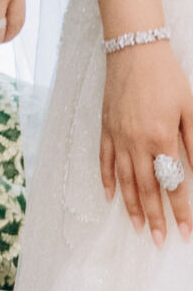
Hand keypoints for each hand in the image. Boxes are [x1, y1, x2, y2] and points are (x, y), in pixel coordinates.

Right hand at [101, 39, 192, 243]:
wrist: (134, 49)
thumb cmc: (167, 77)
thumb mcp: (190, 109)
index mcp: (162, 138)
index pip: (173, 184)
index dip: (181, 211)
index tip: (185, 232)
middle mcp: (137, 142)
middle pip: (146, 188)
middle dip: (155, 218)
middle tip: (161, 241)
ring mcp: (118, 136)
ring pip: (125, 180)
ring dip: (132, 207)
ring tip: (140, 229)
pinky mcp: (106, 127)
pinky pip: (105, 160)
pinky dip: (108, 181)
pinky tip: (111, 197)